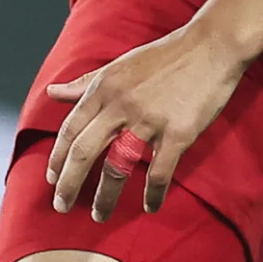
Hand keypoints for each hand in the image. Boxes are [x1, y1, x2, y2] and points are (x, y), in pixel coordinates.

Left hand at [37, 21, 251, 220]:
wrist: (211, 46)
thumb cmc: (165, 56)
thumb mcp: (119, 65)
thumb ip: (85, 83)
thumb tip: (52, 93)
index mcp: (103, 88)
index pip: (69, 129)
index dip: (57, 157)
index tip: (51, 179)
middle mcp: (119, 105)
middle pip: (83, 152)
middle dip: (68, 184)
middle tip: (61, 205)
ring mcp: (148, 120)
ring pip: (116, 167)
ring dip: (104, 197)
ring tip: (98, 215)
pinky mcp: (177, 133)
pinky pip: (158, 173)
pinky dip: (152, 194)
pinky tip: (150, 206)